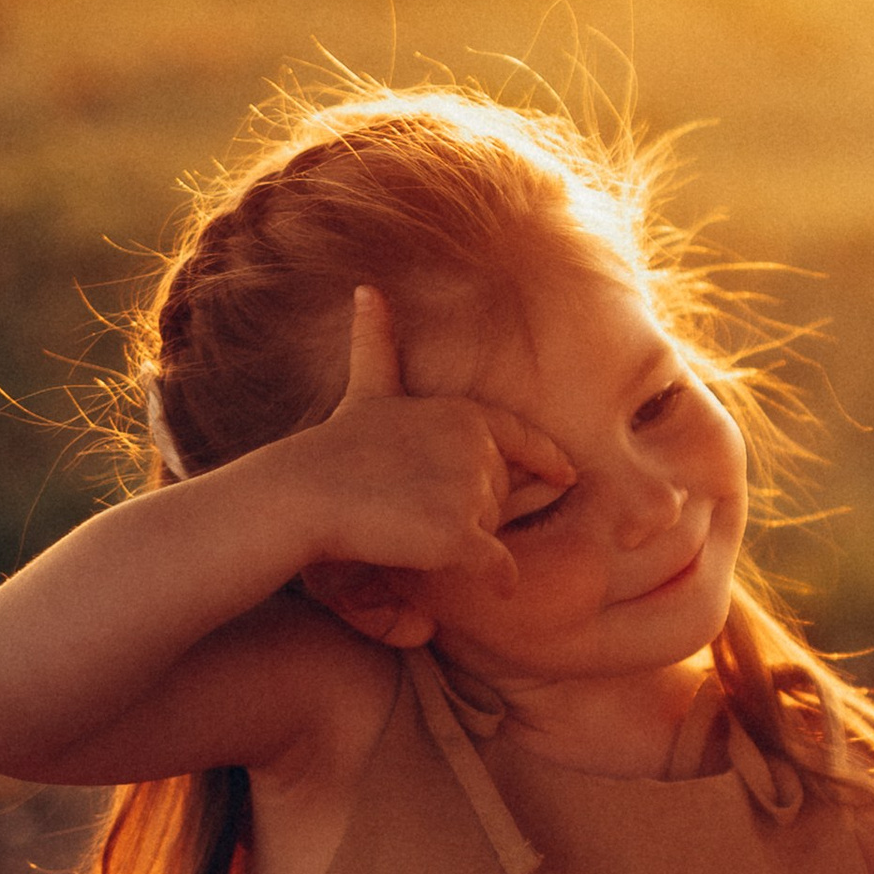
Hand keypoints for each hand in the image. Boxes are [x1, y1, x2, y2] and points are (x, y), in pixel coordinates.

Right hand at [293, 287, 572, 644]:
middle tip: (415, 509)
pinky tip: (498, 585)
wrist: (305, 493)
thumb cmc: (333, 447)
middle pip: (500, 496)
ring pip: (489, 531)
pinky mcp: (460, 534)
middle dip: (471, 509)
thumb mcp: (367, 389)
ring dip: (462, 539)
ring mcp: (471, 491)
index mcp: (465, 414)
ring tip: (409, 528)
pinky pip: (496, 565)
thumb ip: (378, 342)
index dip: (547, 458)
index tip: (568, 474)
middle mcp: (478, 447)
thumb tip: (366, 288)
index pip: (521, 438)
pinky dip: (499, 577)